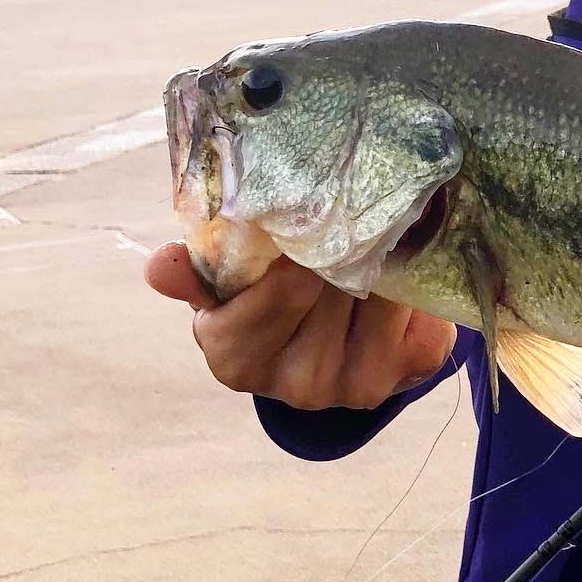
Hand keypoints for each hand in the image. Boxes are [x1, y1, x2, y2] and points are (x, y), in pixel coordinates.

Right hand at [144, 242, 455, 410]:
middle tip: (346, 197)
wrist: (341, 343)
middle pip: (326, 291)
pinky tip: (406, 250)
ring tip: (376, 217)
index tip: (294, 221)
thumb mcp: (228, 286)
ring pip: (379, 293)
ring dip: (380, 253)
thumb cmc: (274, 298)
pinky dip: (415, 271)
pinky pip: (421, 302)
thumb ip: (199, 271)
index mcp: (238, 359)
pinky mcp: (417, 362)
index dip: (282, 261)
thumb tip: (160, 264)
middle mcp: (300, 383)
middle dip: (337, 244)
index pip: (258, 306)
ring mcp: (362, 381)